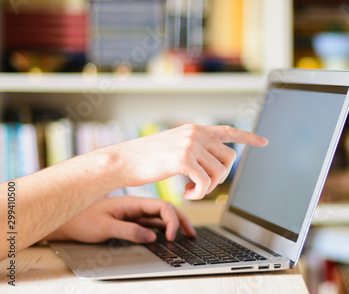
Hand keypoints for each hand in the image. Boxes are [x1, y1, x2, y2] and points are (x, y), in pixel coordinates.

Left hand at [45, 196, 194, 242]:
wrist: (65, 220)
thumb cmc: (82, 220)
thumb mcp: (105, 227)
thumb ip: (129, 231)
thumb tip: (153, 237)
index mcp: (132, 202)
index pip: (161, 207)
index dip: (172, 221)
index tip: (171, 237)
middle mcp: (136, 206)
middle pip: (165, 210)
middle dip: (181, 220)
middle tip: (192, 234)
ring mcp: (133, 213)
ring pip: (160, 217)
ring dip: (174, 224)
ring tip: (186, 234)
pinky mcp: (129, 221)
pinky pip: (151, 224)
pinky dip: (163, 229)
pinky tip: (169, 236)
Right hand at [104, 124, 267, 199]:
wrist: (123, 161)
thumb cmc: (146, 158)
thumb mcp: (174, 145)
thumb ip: (194, 148)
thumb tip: (213, 162)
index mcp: (195, 130)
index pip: (228, 131)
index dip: (248, 137)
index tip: (264, 141)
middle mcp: (196, 134)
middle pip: (229, 159)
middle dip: (222, 177)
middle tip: (204, 185)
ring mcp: (190, 145)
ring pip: (218, 173)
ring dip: (207, 188)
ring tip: (191, 190)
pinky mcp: (183, 159)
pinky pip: (204, 183)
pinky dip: (198, 194)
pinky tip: (186, 194)